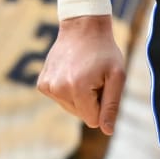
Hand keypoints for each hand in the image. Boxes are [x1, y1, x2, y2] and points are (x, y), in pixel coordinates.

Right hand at [37, 16, 125, 133]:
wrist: (83, 27)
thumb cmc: (105, 51)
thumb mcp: (117, 76)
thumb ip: (112, 105)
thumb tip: (106, 131)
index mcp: (78, 89)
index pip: (93, 120)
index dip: (103, 105)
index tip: (104, 84)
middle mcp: (58, 89)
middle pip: (81, 115)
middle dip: (92, 101)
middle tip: (95, 77)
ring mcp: (47, 87)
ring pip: (71, 108)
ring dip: (80, 96)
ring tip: (84, 73)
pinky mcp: (42, 84)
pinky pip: (60, 99)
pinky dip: (68, 90)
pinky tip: (72, 72)